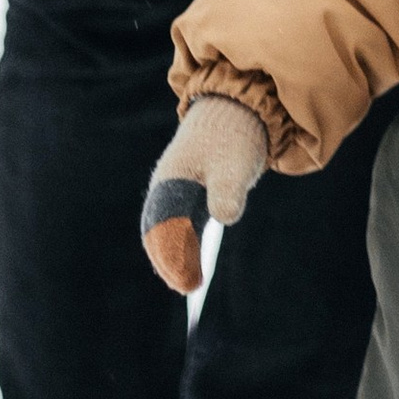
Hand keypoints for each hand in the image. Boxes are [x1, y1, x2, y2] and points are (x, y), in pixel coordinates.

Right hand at [139, 96, 270, 293]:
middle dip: (170, 261)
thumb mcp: (235, 162)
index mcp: (171, 179)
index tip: (186, 278)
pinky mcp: (190, 194)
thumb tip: (224, 217)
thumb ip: (228, 190)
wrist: (238, 110)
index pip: (164, 224)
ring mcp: (176, 191)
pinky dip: (185, 245)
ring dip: (175, 256)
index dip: (172, 253)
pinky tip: (196, 265)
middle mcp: (167, 187)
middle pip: (159, 231)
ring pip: (168, 230)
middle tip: (188, 287)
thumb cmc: (234, 136)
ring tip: (192, 284)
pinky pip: (181, 225)